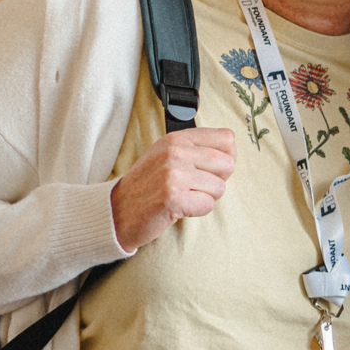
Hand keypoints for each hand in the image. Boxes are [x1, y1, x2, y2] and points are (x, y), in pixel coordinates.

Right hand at [109, 127, 235, 250]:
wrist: (118, 211)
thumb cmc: (148, 185)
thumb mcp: (167, 154)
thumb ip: (196, 148)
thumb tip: (231, 151)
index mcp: (177, 138)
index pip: (227, 139)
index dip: (225, 157)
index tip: (209, 169)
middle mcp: (175, 152)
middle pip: (228, 164)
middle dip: (217, 181)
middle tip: (194, 188)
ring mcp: (173, 174)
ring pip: (219, 188)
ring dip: (205, 198)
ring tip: (183, 197)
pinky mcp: (173, 197)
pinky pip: (207, 205)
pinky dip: (197, 211)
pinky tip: (178, 208)